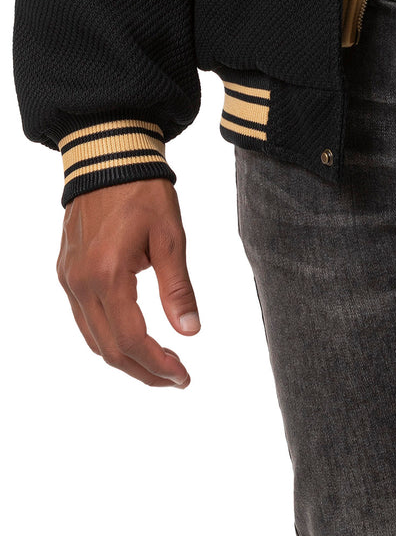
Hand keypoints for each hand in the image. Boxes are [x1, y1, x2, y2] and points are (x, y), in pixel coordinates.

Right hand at [56, 178, 199, 388]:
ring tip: (158, 364)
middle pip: (109, 349)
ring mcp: (68, 279)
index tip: (183, 375)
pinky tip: (131, 337)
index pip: (131, 339)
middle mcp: (80, 284)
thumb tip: (190, 331)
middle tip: (175, 378)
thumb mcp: (170, 237)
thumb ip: (178, 288)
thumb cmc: (144, 192)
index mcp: (108, 275)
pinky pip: (84, 319)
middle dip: (143, 370)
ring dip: (124, 358)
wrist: (109, 157)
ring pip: (93, 338)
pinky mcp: (66, 272)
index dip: (158, 364)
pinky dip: (107, 337)